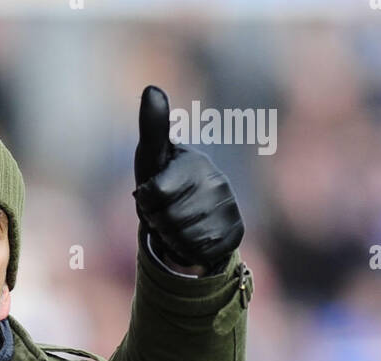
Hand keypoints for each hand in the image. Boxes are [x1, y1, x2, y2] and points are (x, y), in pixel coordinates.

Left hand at [133, 85, 243, 274]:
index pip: (154, 194)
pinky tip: (192, 237)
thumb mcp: (152, 157)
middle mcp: (217, 182)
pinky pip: (199, 253)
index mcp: (194, 163)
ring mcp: (228, 208)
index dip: (145, 202)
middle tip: (165, 212)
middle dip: (158, 222)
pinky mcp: (235, 232)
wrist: (190, 215)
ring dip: (172, 238)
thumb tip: (152, 88)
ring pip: (182, 239)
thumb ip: (152, 127)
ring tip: (177, 225)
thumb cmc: (165, 180)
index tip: (152, 193)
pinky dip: (189, 251)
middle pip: (166, 220)